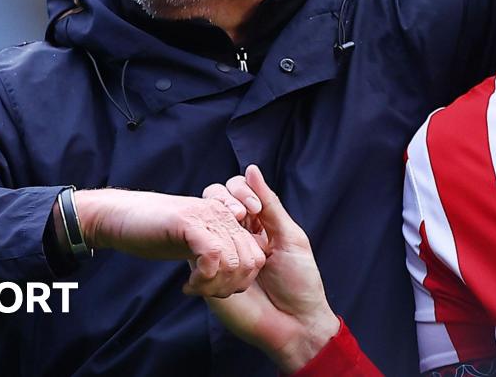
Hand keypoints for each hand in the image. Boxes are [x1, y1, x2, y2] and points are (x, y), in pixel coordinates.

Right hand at [74, 188, 265, 297]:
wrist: (120, 217)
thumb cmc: (155, 231)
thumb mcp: (194, 241)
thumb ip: (218, 250)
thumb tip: (237, 270)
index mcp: (228, 219)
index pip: (257, 256)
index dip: (242, 281)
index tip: (218, 289)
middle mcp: (223, 214)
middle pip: (250, 262)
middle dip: (231, 287)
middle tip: (206, 292)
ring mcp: (207, 215)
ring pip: (233, 262)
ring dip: (214, 286)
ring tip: (195, 288)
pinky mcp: (189, 221)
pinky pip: (213, 255)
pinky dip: (203, 278)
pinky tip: (188, 285)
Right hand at [203, 166, 339, 372]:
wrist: (293, 326)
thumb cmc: (299, 281)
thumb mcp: (289, 237)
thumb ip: (270, 205)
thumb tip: (251, 169)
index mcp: (257, 224)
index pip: (237, 192)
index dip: (239, 192)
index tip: (253, 210)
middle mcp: (235, 236)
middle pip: (215, 203)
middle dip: (222, 206)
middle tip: (240, 222)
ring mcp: (219, 255)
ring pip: (202, 227)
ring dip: (217, 234)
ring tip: (237, 250)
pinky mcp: (206, 278)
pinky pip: (196, 261)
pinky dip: (206, 261)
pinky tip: (226, 262)